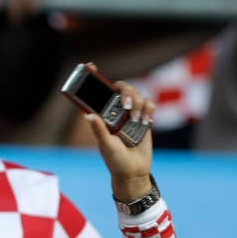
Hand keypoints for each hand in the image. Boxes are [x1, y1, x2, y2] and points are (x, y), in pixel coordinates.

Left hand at [83, 74, 156, 198]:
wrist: (135, 172)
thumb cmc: (116, 161)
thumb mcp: (106, 146)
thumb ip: (100, 130)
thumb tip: (87, 115)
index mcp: (102, 116)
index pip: (96, 93)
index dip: (92, 78)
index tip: (89, 65)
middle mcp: (115, 112)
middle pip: (120, 88)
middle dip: (124, 92)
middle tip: (124, 105)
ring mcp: (130, 114)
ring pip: (137, 94)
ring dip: (137, 103)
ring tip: (136, 120)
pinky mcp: (144, 118)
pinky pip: (149, 104)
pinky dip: (148, 109)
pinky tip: (145, 121)